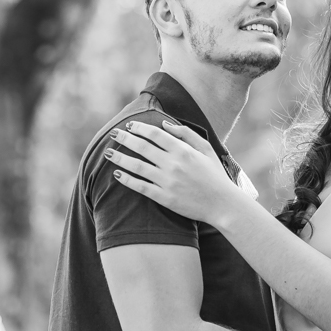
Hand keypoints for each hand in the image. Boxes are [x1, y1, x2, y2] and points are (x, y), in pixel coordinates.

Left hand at [105, 120, 242, 224]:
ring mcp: (167, 182)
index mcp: (183, 151)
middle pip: (142, 147)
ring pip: (137, 166)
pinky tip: (117, 174)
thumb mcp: (207, 149)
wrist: (223, 204)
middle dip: (124, 139)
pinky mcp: (164, 198)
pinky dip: (127, 180)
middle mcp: (173, 164)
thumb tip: (165, 125)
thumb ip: (187, 134)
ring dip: (120, 158)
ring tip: (107, 153)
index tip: (129, 125)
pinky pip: (140, 187)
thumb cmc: (216, 176)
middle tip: (113, 134)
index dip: (139, 128)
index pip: (155, 135)